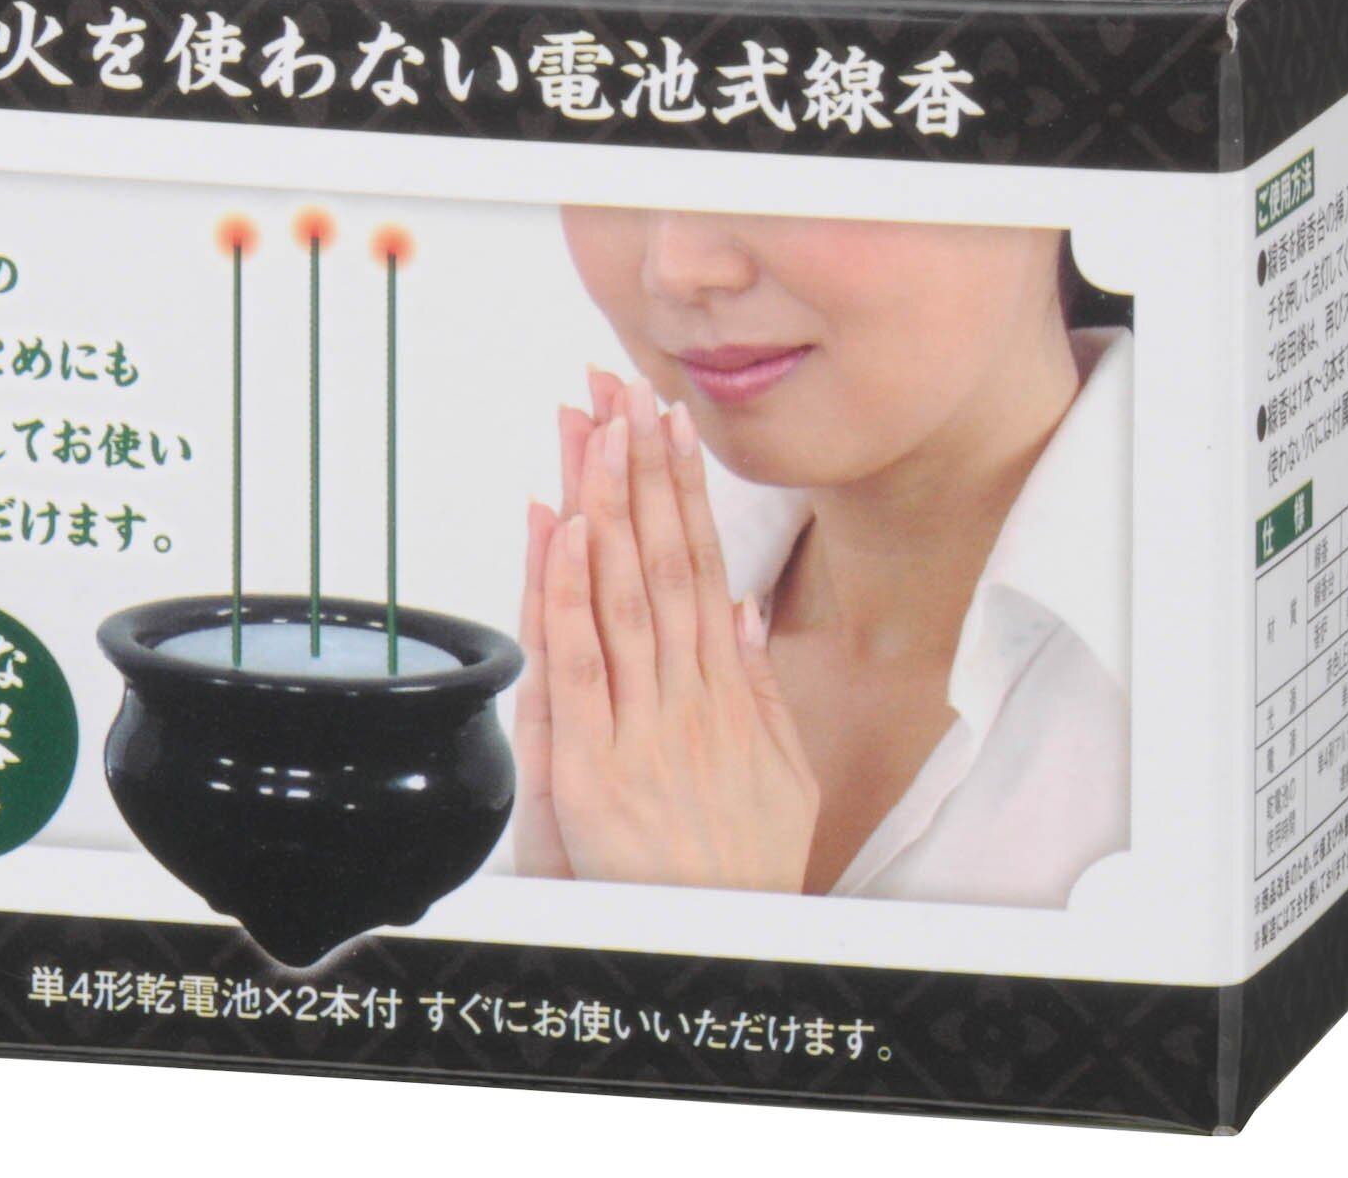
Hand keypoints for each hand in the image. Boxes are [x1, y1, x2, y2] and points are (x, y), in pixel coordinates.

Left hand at [525, 376, 816, 892]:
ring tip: (593, 425)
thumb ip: (758, 691)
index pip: (700, 563)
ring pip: (621, 593)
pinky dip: (568, 593)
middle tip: (621, 388)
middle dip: (637, 468)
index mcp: (726, 693)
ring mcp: (639, 730)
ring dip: (605, 501)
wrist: (721, 958)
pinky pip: (577, 665)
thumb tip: (743, 609)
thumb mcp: (781, 779)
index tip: (667, 420)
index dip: (681, 487)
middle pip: (659, 559)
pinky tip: (566, 527)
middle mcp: (685, 698)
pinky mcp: (592, 770)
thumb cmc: (741, 875)